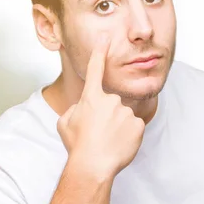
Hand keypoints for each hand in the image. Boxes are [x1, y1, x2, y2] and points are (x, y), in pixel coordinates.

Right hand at [57, 34, 145, 180]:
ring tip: (106, 141)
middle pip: (111, 104)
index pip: (95, 70)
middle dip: (106, 116)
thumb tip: (85, 107)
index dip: (100, 53)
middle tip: (97, 133)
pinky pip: (133, 127)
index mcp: (91, 98)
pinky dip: (127, 136)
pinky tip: (118, 144)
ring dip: (117, 127)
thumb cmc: (77, 145)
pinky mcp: (138, 124)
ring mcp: (126, 112)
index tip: (105, 39)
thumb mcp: (65, 122)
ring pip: (123, 117)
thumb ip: (77, 109)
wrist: (93, 165)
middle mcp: (111, 100)